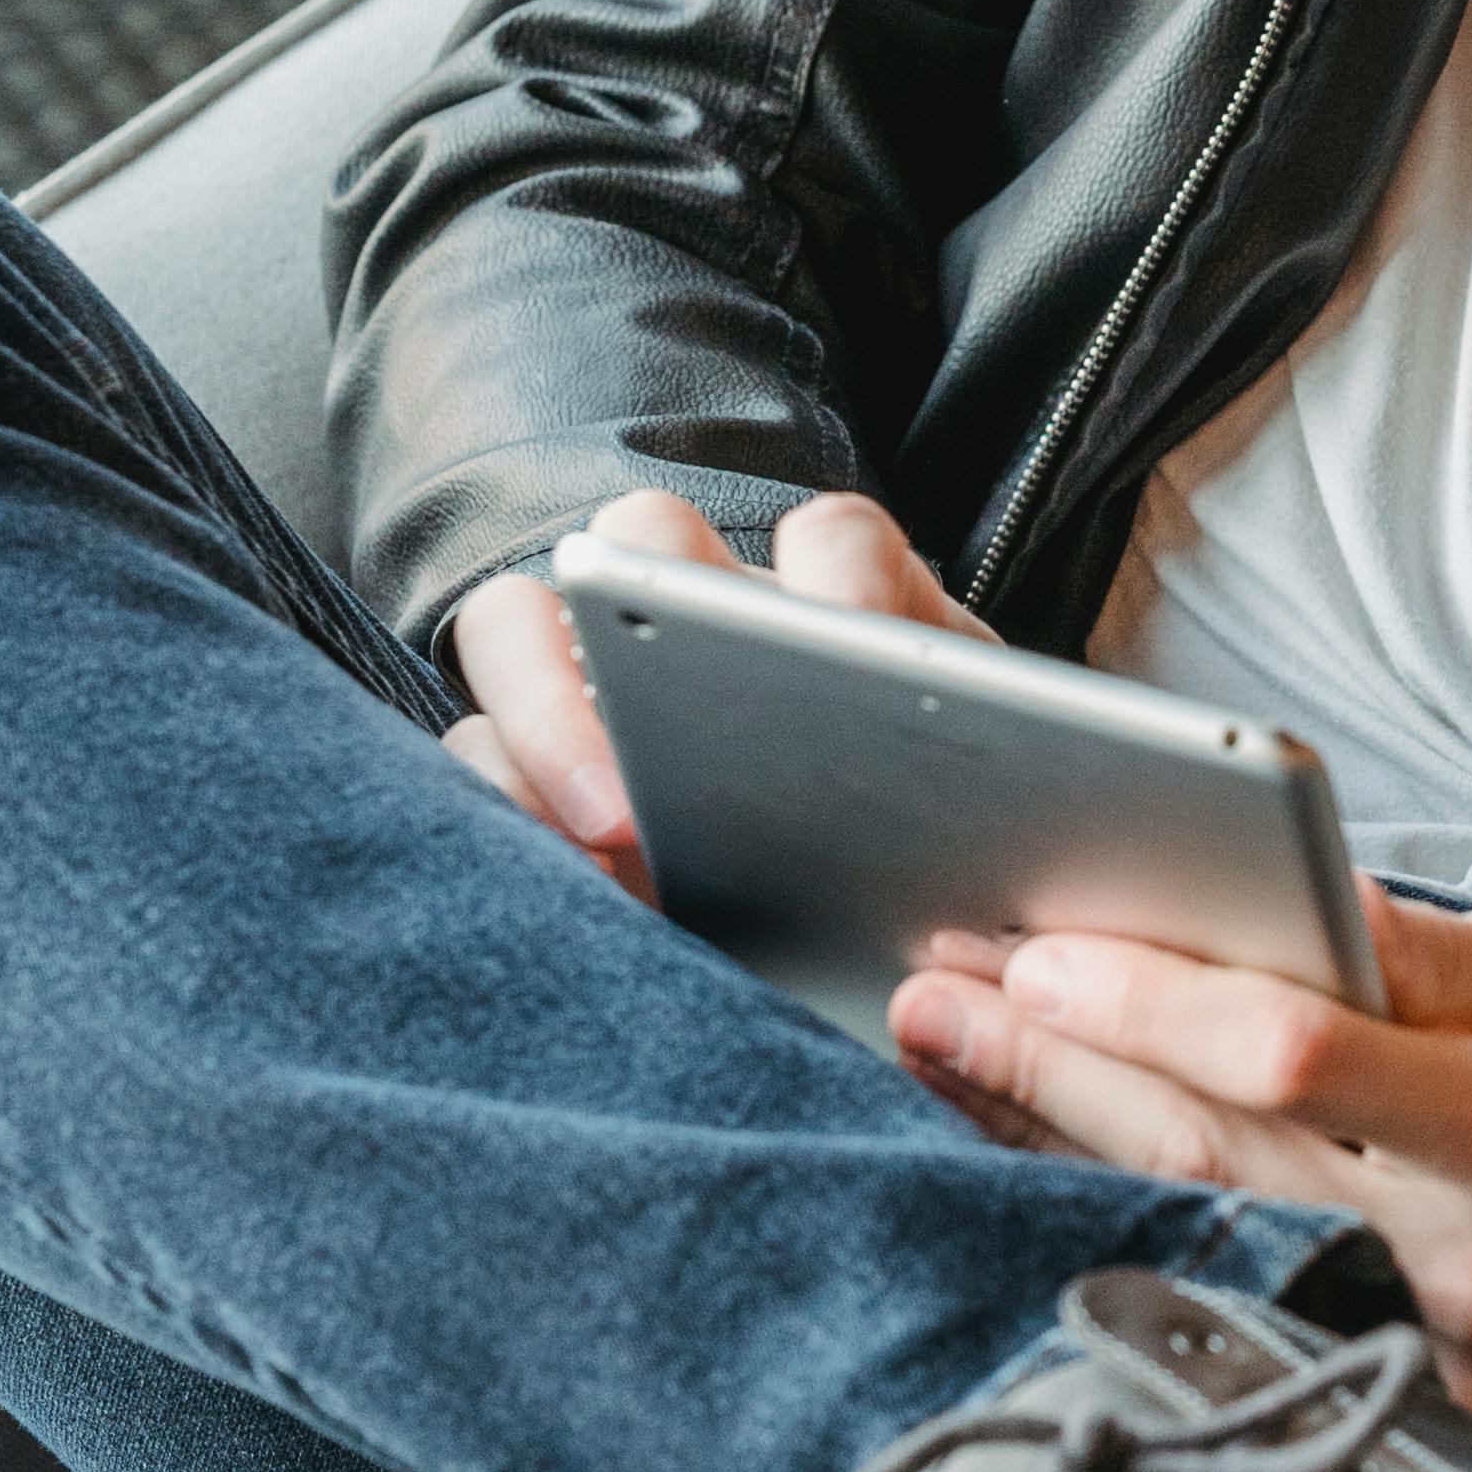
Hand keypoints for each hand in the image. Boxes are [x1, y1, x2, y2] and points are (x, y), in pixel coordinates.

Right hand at [444, 486, 983, 887]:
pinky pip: (469, 752)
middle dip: (653, 606)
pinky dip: (496, 803)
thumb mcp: (977, 821)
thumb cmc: (932, 865)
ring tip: (613, 834)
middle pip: (643, 539)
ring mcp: (591, 679)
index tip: (851, 650)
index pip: (832, 541)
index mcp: (835, 605)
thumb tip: (1001, 829)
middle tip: (715, 710)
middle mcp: (697, 611)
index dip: (839, 582)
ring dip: (548, 711)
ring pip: (517, 624)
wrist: (870, 932)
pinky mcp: (517, 770)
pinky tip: (563, 882)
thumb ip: (988, 796)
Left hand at [886, 888, 1471, 1471]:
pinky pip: (1234, 1323)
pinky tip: (1028, 1174)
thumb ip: (1417, 953)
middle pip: (1211, 1159)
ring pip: (1196, 1246)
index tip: (1039, 954)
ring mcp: (1427, 1375)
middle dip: (1052, 1072)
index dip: (1158, 1008)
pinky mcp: (1400, 1437)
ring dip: (1049, 1148)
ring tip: (940, 1060)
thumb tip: (1279, 887)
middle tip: (931, 994)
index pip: (1302, 1062)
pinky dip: (1123, 1241)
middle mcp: (1465, 1266)